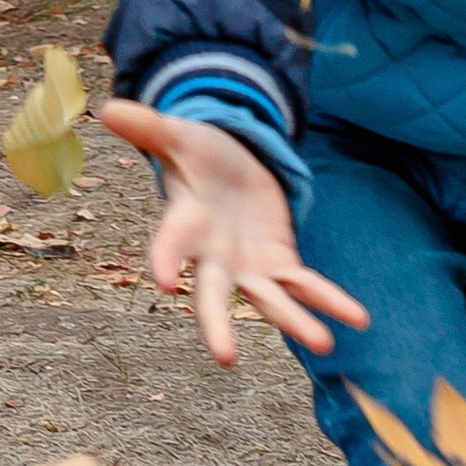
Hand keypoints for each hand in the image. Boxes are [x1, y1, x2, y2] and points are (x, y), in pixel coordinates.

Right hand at [100, 100, 369, 365]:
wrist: (229, 166)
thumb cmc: (199, 154)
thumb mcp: (179, 135)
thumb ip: (148, 127)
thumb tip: (107, 107)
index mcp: (185, 225)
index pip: (171, 246)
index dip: (167, 261)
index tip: (164, 283)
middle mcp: (214, 257)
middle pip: (213, 297)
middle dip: (219, 326)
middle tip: (226, 358)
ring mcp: (248, 265)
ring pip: (269, 300)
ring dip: (295, 321)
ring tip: (323, 343)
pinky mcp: (279, 261)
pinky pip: (305, 285)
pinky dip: (330, 300)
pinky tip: (358, 320)